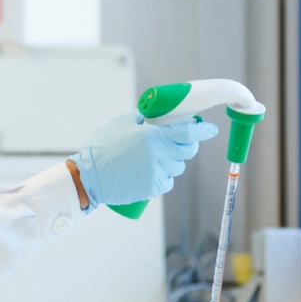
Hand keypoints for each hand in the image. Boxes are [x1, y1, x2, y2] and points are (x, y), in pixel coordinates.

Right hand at [68, 114, 217, 207]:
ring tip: (156, 159)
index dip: (204, 130)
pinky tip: (150, 172)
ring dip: (173, 162)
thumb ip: (143, 117)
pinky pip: (167, 181)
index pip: (189, 132)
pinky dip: (163, 177)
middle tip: (181, 142)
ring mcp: (157, 172)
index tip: (210, 129)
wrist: (90, 176)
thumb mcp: (122, 122)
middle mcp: (159, 154)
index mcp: (154, 135)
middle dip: (189, 145)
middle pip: (188, 151)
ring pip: (178, 167)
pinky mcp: (153, 188)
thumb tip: (158, 114)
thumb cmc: (103, 147)